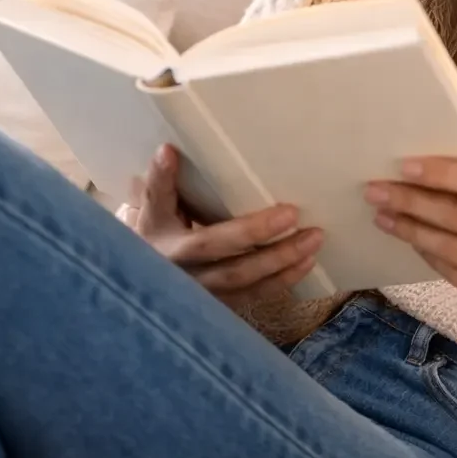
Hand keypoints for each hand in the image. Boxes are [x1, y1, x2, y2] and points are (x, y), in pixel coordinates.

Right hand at [118, 144, 323, 308]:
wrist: (142, 280)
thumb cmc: (153, 235)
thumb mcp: (150, 211)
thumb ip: (160, 184)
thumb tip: (167, 150)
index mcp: (172, 251)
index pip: (207, 241)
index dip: (243, 228)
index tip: (284, 210)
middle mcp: (189, 280)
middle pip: (232, 268)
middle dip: (268, 246)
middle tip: (301, 220)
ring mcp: (206, 299)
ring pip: (247, 285)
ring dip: (283, 265)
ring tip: (314, 240)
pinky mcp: (221, 307)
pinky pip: (255, 297)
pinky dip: (282, 281)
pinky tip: (306, 263)